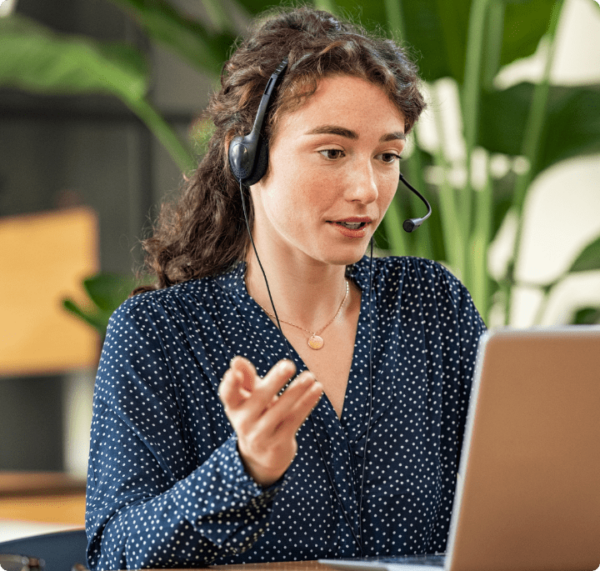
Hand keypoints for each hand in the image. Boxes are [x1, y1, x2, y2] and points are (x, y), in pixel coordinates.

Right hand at [218, 356, 322, 487]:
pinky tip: (317, 388)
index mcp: (234, 406)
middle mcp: (243, 422)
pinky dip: (307, 403)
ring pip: (280, 410)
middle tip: (289, 364)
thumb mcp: (249, 396)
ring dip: (296, 391)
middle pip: (259, 398)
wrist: (262, 455)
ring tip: (310, 376)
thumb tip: (236, 361)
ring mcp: (260, 435)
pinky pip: (294, 420)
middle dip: (275, 381)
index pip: (228, 394)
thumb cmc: (257, 414)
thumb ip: (246, 378)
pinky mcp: (278, 444)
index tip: (234, 372)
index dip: (229, 384)